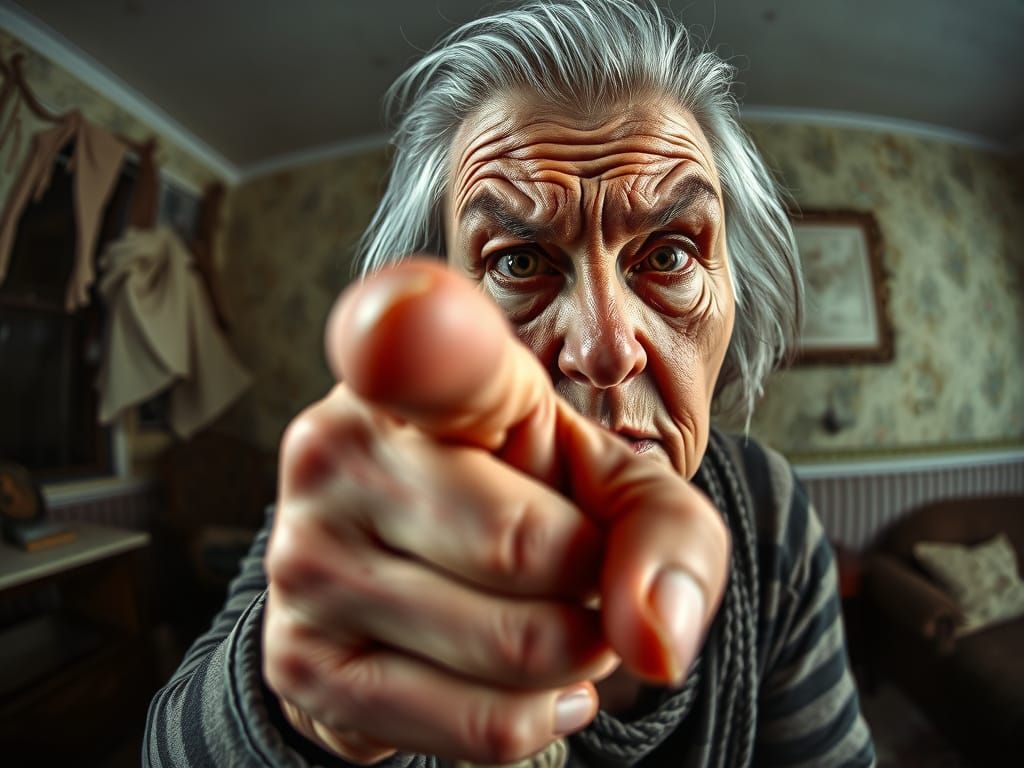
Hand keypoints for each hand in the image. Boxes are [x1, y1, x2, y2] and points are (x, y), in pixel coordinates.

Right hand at [262, 259, 729, 763]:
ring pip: (515, 648)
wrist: (419, 589)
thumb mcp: (612, 486)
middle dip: (594, 582)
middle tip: (580, 571)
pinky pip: (481, 724)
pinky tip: (535, 686)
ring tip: (557, 624)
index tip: (409, 311)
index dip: (418, 331)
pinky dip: (542, 715)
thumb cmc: (527, 505)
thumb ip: (662, 530)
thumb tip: (653, 637)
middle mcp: (337, 450)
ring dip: (578, 654)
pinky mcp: (301, 663)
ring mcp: (305, 560)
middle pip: (527, 544)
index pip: (415, 349)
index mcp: (415, 378)